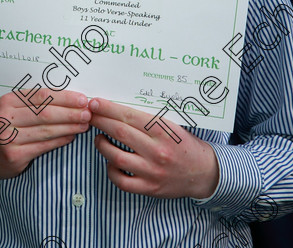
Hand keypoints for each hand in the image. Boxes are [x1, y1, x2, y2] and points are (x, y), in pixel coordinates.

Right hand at [0, 89, 90, 182]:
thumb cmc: (5, 126)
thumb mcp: (13, 108)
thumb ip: (35, 103)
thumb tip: (70, 100)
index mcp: (8, 101)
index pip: (42, 96)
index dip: (65, 98)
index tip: (82, 99)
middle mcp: (6, 118)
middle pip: (45, 113)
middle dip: (70, 113)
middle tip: (88, 113)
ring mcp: (8, 138)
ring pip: (46, 130)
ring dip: (69, 127)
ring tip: (84, 125)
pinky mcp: (14, 156)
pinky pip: (43, 146)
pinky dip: (60, 141)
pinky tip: (71, 137)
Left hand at [89, 97, 218, 198]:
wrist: (203, 172)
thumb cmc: (184, 144)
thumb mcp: (171, 125)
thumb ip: (148, 118)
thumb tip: (118, 108)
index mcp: (163, 131)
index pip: (129, 116)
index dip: (109, 109)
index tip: (95, 103)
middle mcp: (157, 151)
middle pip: (119, 133)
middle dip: (100, 121)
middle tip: (90, 115)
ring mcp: (152, 171)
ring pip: (116, 157)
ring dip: (102, 145)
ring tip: (99, 137)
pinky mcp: (149, 188)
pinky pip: (122, 181)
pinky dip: (110, 170)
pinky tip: (110, 161)